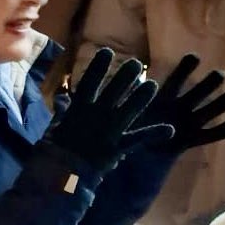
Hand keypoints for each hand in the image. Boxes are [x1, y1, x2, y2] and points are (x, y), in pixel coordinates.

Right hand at [47, 48, 173, 172]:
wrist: (60, 173)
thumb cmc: (54, 150)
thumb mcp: (55, 126)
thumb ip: (62, 111)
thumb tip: (60, 98)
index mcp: (80, 108)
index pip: (90, 81)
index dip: (99, 66)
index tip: (107, 51)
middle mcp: (97, 114)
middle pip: (114, 90)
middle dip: (126, 76)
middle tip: (136, 64)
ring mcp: (109, 130)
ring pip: (130, 109)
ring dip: (142, 97)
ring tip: (153, 85)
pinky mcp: (118, 146)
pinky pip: (139, 139)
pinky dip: (154, 134)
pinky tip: (170, 129)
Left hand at [135, 53, 224, 151]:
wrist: (133, 160)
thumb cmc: (127, 134)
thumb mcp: (126, 114)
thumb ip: (130, 99)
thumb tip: (129, 81)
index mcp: (162, 98)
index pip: (176, 79)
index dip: (186, 68)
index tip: (195, 58)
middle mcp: (179, 107)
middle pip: (199, 91)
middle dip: (210, 83)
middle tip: (220, 75)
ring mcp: (187, 123)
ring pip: (210, 110)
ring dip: (222, 103)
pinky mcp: (191, 140)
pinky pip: (210, 135)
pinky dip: (224, 130)